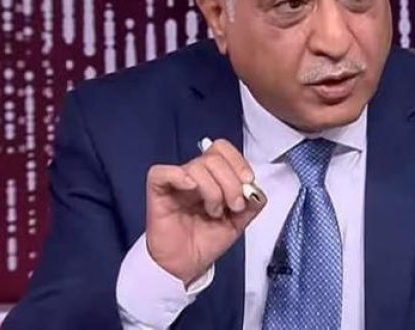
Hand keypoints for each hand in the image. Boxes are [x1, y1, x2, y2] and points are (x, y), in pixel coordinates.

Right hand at [145, 139, 264, 285]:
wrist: (186, 265)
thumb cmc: (206, 241)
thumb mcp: (238, 222)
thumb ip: (252, 204)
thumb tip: (257, 189)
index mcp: (213, 176)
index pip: (223, 149)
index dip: (238, 162)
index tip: (248, 182)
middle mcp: (195, 175)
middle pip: (214, 157)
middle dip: (230, 182)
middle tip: (233, 206)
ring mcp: (176, 181)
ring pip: (196, 167)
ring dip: (212, 191)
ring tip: (214, 212)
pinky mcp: (158, 191)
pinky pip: (162, 172)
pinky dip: (178, 176)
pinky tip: (190, 188)